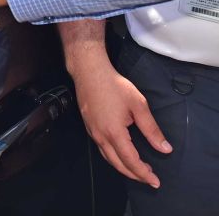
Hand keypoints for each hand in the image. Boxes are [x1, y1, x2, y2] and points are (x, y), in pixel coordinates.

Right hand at [72, 62, 171, 187]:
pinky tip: (122, 154)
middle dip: (134, 174)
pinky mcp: (89, 127)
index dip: (144, 173)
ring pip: (108, 158)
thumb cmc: (113, 86)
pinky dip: (114, 157)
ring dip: (123, 167)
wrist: (89, 73)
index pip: (131, 160)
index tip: (155, 181)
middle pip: (118, 164)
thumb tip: (164, 148)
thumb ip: (151, 129)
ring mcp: (93, 132)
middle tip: (149, 179)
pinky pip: (102, 149)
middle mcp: (101, 136)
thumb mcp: (139, 105)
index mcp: (114, 132)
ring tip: (138, 169)